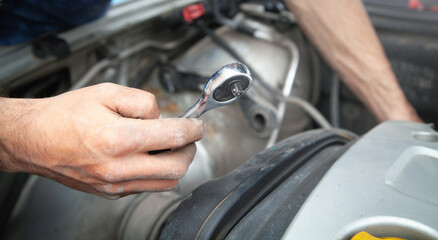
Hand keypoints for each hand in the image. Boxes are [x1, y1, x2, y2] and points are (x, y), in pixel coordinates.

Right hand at [0, 83, 204, 198]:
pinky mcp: (112, 193)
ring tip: (169, 147)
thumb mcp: (107, 93)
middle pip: (177, 167)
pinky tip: (149, 157)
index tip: (198, 125)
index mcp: (118, 138)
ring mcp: (115, 184)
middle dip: (190, 150)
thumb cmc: (65, 115)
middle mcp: (118, 167)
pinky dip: (157, 173)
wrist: (35, 140)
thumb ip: (143, 102)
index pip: (173, 137)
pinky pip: (147, 187)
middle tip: (188, 137)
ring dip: (176, 164)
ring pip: (166, 183)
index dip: (193, 129)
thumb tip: (162, 117)